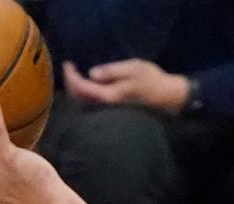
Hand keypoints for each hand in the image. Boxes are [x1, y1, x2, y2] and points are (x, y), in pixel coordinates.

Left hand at [63, 60, 189, 114]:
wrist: (165, 97)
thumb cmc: (151, 80)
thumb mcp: (133, 69)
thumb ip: (112, 71)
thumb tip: (91, 73)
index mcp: (109, 95)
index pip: (82, 88)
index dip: (71, 76)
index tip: (68, 63)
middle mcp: (105, 106)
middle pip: (78, 98)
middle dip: (70, 82)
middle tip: (69, 67)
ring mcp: (107, 110)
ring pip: (83, 102)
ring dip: (75, 89)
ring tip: (74, 73)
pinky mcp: (110, 109)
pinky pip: (89, 103)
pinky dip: (83, 93)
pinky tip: (85, 83)